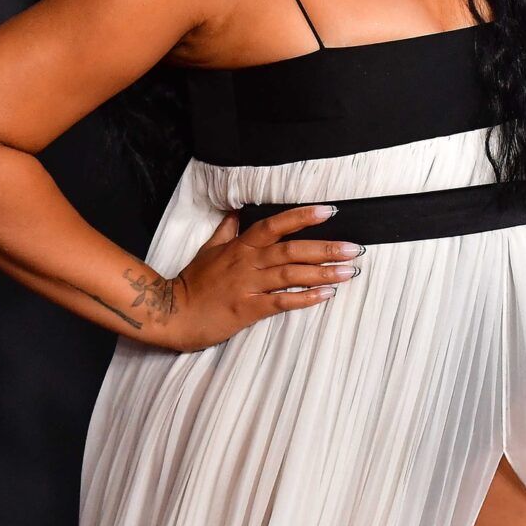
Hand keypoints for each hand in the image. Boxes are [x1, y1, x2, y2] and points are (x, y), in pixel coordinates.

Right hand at [156, 204, 364, 350]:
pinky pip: (281, 302)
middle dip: (326, 248)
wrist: (172, 314)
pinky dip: (305, 298)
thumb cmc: (192, 283)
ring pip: (291, 274)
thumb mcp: (208, 250)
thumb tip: (237, 212)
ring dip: (323, 272)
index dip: (302, 216)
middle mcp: (247, 263)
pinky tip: (326, 296)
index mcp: (240, 246)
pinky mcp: (248, 310)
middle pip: (292, 249)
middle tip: (354, 247)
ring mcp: (248, 286)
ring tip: (349, 271)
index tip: (329, 211)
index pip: (275, 225)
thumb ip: (227, 231)